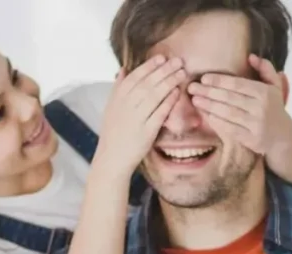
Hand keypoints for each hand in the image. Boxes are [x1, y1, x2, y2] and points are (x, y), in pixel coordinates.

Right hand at [95, 56, 185, 174]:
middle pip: (148, 83)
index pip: (135, 76)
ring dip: (169, 82)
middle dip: (164, 70)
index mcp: (118, 98)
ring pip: (155, 95)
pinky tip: (177, 93)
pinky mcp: (146, 131)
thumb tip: (122, 69)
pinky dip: (168, 101)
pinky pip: (159, 113)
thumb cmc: (113, 132)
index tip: (162, 57)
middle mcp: (126, 105)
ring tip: (181, 73)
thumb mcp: (110, 107)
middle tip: (178, 61)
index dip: (150, 66)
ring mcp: (136, 118)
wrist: (112, 157)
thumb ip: (118, 87)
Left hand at [187, 54, 291, 155]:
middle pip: (229, 98)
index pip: (238, 85)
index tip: (204, 78)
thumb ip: (265, 69)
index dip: (219, 81)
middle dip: (208, 92)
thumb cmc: (274, 109)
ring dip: (208, 106)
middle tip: (192, 88)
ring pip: (227, 113)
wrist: (282, 138)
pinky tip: (205, 114)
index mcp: (264, 93)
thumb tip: (251, 56)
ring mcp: (254, 125)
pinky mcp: (249, 139)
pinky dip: (215, 121)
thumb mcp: (275, 87)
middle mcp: (260, 108)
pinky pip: (228, 128)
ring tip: (195, 100)